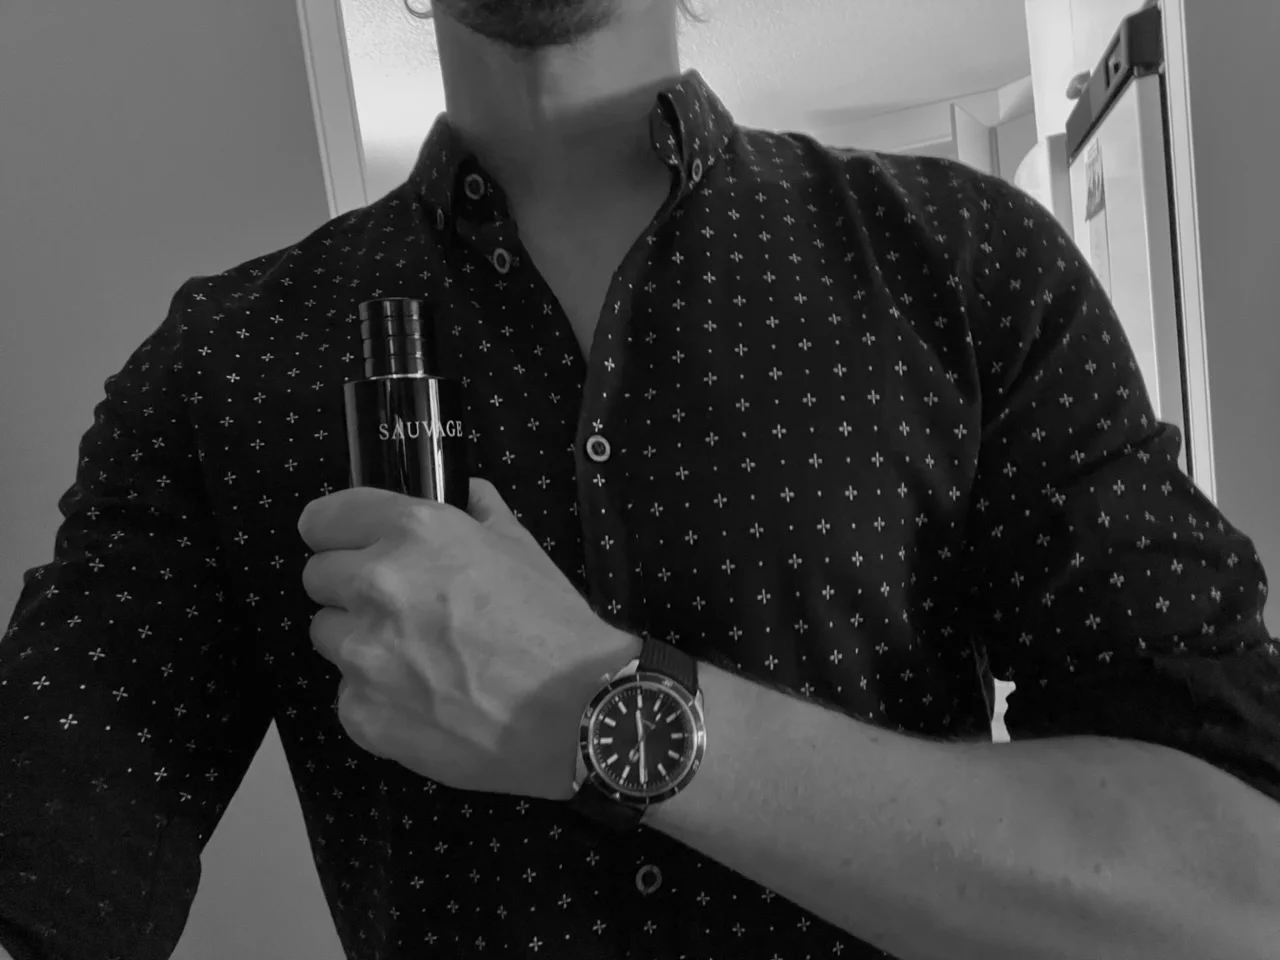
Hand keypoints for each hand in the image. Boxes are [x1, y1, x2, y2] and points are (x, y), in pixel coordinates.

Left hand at [298, 478, 640, 799]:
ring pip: (329, 636)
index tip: (348, 545)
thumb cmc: (554, 623)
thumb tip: (467, 492)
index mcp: (412, 532)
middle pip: (317, 577)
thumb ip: (481, 512)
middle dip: (350, 588)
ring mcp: (362, 654)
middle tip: (399, 608)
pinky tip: (424, 702)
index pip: (322, 519)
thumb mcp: (521, 548)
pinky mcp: (361, 713)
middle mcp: (374, 584)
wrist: (577, 709)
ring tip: (415, 659)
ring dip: (360, 642)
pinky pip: (348, 694)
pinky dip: (376, 696)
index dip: (335, 532)